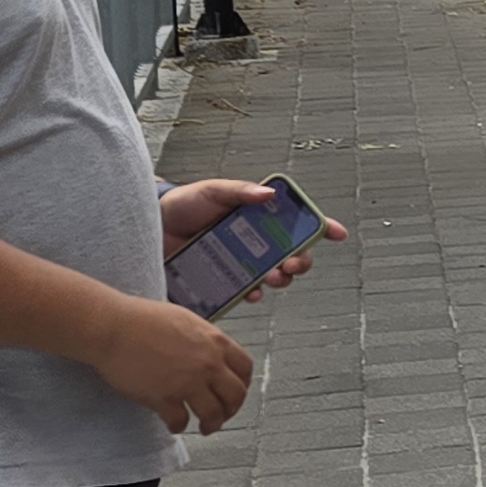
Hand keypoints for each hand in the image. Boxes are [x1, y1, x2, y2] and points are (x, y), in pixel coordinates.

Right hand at [97, 295, 256, 434]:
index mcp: (216, 342)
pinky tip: (175, 426)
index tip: (235, 391)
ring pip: (213, 413)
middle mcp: (208, 363)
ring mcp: (187, 382)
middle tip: (223, 414)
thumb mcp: (187, 321)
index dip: (243, 384)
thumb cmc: (142, 319)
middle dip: (232, 409)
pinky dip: (179, 427)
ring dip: (212, 424)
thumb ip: (205, 340)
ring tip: (205, 427)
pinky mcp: (164, 398)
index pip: (245, 368)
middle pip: (236, 395)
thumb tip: (212, 354)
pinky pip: (181, 421)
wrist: (113, 327)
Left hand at [155, 179, 347, 302]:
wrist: (149, 230)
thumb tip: (269, 193)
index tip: (336, 233)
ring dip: (281, 279)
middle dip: (301, 260)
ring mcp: (240, 264)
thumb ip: (239, 191)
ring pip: (274, 276)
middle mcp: (253, 243)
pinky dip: (254, 295)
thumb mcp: (211, 191)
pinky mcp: (223, 282)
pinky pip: (246, 293)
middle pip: (293, 254)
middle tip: (293, 263)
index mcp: (257, 218)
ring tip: (274, 277)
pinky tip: (252, 293)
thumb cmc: (181, 206)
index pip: (297, 223)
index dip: (321, 228)